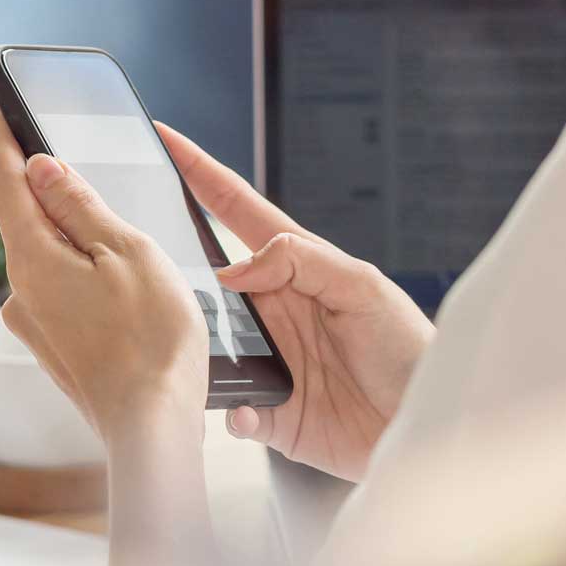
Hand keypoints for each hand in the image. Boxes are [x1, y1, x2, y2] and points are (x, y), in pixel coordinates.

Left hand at [0, 99, 208, 444]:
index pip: (3, 180)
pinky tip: (113, 274)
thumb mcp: (126, 252)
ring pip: (44, 255)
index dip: (0, 135)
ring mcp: (34, 322)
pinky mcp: (53, 346)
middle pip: (23, 216)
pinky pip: (58, 287)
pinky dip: (77, 267)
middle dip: (40, 181)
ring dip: (66, 229)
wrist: (152, 427)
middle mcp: (20, 291)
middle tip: (58, 143)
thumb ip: (79, 205)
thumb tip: (40, 166)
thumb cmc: (152, 341)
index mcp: (32, 258)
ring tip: (106, 215)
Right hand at [156, 122, 433, 480]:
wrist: (428, 425)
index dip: (199, 173)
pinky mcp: (267, 410)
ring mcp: (265, 358)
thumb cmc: (410, 350)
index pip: (234, 210)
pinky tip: (244, 408)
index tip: (165, 139)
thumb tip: (235, 269)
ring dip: (191, 344)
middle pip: (203, 277)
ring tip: (184, 343)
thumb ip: (302, 261)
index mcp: (293, 268)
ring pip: (203, 343)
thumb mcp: (364, 287)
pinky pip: (229, 407)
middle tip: (136, 251)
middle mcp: (270, 310)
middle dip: (168, 264)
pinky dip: (230, 408)